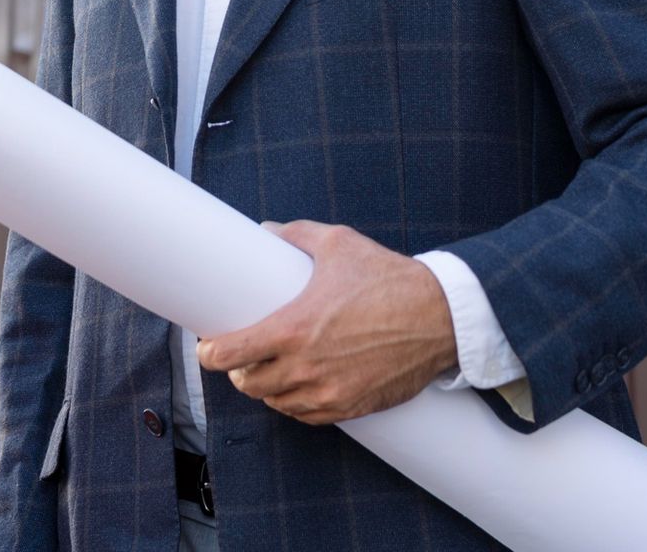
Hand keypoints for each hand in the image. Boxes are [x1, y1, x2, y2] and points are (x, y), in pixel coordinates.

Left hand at [196, 220, 456, 425]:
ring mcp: (330, 391)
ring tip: (265, 372)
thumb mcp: (338, 243)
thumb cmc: (388, 278)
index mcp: (293, 329)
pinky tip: (295, 391)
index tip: (206, 348)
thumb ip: (296, 235)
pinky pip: (309, 416)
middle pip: (249, 384)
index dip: (210, 354)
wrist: (441, 317)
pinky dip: (295, 405)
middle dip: (237, 371)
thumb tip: (267, 230)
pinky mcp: (353, 406)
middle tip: (238, 357)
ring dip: (266, 389)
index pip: (231, 354)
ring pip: (277, 403)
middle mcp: (306, 367)